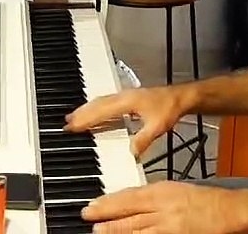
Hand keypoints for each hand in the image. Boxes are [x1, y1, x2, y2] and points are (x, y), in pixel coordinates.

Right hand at [65, 86, 186, 158]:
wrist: (181, 97)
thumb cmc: (169, 108)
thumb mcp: (158, 126)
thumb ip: (143, 139)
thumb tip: (131, 152)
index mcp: (127, 101)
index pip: (102, 111)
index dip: (86, 119)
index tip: (73, 125)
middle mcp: (123, 96)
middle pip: (97, 104)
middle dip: (81, 113)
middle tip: (66, 123)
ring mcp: (125, 96)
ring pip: (100, 101)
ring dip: (86, 109)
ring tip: (74, 118)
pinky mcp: (128, 98)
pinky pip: (106, 102)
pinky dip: (96, 108)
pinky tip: (94, 114)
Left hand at [83, 181, 247, 233]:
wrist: (228, 210)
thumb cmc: (203, 199)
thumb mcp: (174, 189)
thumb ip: (151, 196)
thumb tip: (128, 202)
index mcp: (162, 190)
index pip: (128, 196)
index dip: (108, 202)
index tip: (93, 205)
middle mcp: (163, 206)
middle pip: (128, 212)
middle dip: (106, 216)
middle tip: (87, 217)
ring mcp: (168, 225)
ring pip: (136, 229)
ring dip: (116, 231)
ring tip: (99, 232)